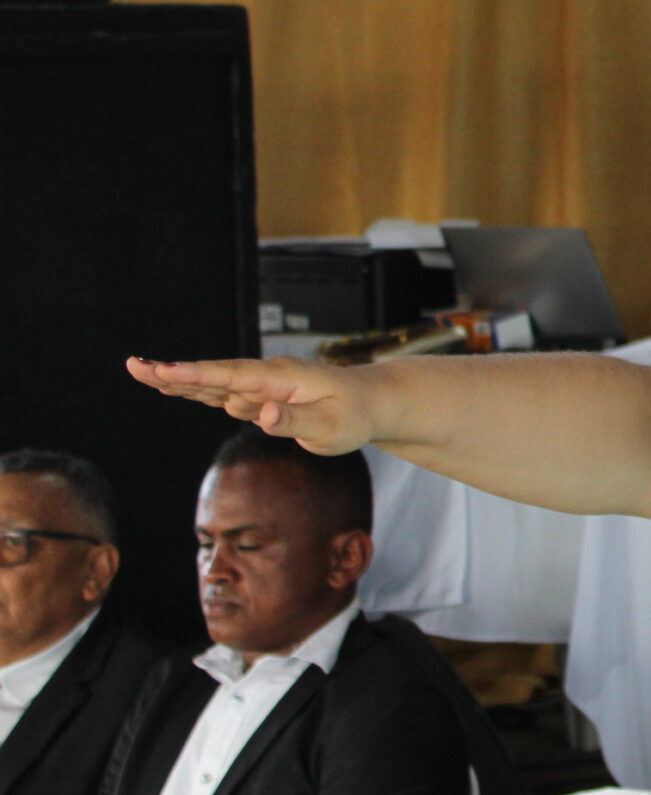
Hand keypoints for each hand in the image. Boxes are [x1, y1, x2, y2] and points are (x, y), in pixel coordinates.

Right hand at [126, 355, 375, 453]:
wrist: (372, 402)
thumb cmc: (354, 416)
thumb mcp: (330, 427)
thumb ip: (294, 422)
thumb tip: (261, 414)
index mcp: (282, 378)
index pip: (231, 376)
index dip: (194, 375)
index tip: (163, 370)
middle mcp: (268, 377)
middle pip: (213, 376)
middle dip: (173, 373)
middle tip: (133, 366)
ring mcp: (265, 385)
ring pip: (216, 385)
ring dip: (180, 380)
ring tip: (143, 373)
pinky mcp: (264, 396)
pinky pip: (226, 393)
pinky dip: (198, 389)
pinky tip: (173, 386)